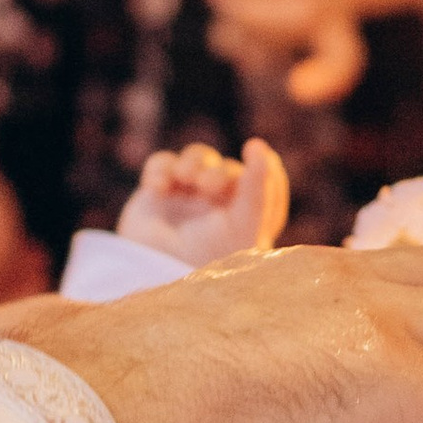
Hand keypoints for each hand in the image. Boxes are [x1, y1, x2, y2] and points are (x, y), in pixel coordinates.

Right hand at [36, 243, 422, 422]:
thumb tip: (308, 420)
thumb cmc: (130, 405)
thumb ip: (277, 359)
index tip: (401, 420)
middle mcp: (346, 277)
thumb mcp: (217, 353)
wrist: (98, 412)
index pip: (418, 278)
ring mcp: (371, 317)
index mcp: (304, 272)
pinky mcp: (385, 372)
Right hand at [117, 138, 290, 269]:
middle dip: (218, 171)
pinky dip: (160, 169)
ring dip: (193, 162)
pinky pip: (162, 163)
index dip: (263, 164)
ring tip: (184, 177)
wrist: (156, 277)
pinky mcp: (156, 194)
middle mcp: (219, 208)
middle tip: (207, 185)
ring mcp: (186, 199)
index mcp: (248, 218)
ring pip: (197, 157)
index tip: (255, 149)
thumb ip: (258, 187)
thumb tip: (258, 144)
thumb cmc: (211, 258)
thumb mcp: (244, 224)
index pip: (266, 181)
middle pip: (226, 167)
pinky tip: (158, 188)